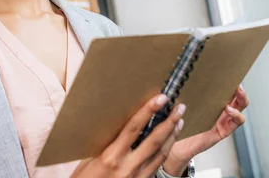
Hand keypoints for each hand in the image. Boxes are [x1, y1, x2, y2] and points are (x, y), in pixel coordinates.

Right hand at [71, 94, 185, 177]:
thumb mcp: (89, 160)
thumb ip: (106, 144)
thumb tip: (118, 126)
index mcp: (111, 156)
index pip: (133, 128)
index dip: (148, 111)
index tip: (160, 98)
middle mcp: (127, 166)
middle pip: (154, 139)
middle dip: (169, 122)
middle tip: (179, 107)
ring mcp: (137, 176)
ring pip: (161, 153)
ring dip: (172, 135)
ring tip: (179, 120)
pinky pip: (158, 164)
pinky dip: (166, 150)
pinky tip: (170, 141)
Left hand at [163, 85, 248, 174]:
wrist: (177, 144)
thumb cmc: (180, 123)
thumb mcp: (183, 104)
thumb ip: (183, 93)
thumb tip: (175, 76)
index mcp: (213, 101)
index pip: (226, 89)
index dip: (231, 81)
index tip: (230, 74)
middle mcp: (221, 110)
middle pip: (237, 96)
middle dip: (240, 89)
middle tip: (237, 83)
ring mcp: (224, 120)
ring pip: (240, 108)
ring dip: (241, 99)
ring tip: (237, 94)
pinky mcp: (223, 130)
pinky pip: (236, 123)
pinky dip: (236, 115)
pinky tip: (229, 110)